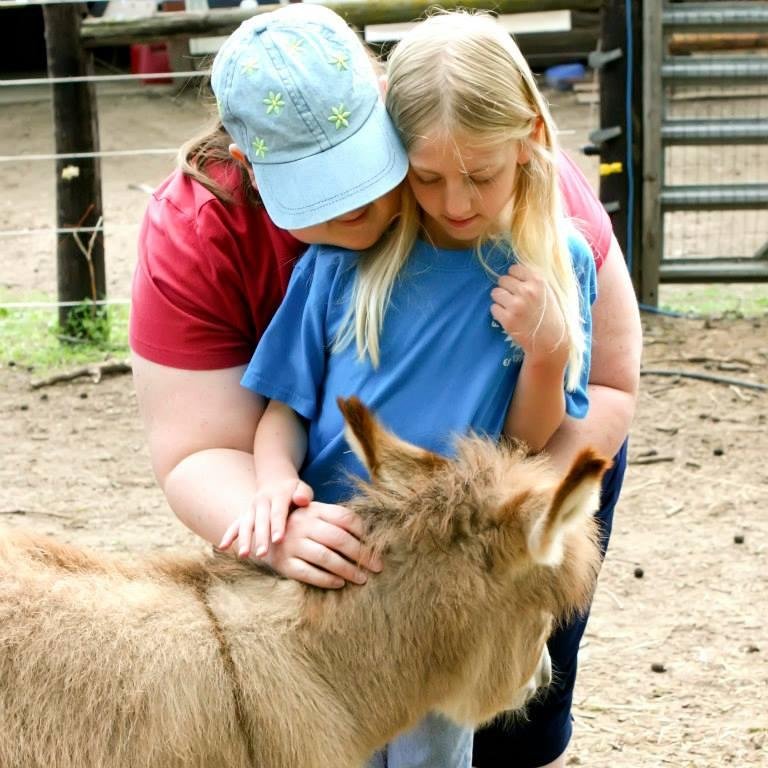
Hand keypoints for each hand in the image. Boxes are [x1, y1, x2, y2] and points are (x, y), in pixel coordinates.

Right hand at [219, 477, 312, 558]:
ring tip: (243, 555)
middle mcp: (262, 502)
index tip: (278, 540)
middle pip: (261, 521)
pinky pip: (235, 525)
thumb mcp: (301, 488)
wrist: (276, 481)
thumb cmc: (294, 491)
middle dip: (260, 538)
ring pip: (246, 524)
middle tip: (262, 554)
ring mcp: (251, 508)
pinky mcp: (245, 514)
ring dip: (244, 540)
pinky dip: (229, 535)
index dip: (278, 526)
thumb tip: (301, 500)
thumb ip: (303, 494)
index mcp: (278, 496)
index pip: (278, 512)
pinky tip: (222, 548)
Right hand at [229, 501, 382, 588]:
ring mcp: (292, 544)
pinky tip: (340, 583)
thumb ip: (336, 518)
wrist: (261, 535)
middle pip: (339, 538)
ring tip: (362, 578)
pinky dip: (327, 579)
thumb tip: (367, 531)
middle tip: (377, 566)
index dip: (363, 532)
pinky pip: (309, 573)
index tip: (375, 545)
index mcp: (314, 510)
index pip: (344, 517)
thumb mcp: (313, 514)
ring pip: (326, 557)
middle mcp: (303, 525)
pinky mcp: (284, 563)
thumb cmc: (298, 525)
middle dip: (361, 554)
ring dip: (348, 570)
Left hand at [490, 264, 567, 365]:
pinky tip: (509, 317)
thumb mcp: (548, 292)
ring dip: (500, 300)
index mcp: (538, 281)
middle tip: (513, 299)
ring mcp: (516, 305)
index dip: (513, 278)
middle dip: (506, 289)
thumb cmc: (549, 316)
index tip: (517, 286)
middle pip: (502, 280)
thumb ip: (533, 280)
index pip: (514, 269)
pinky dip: (498, 313)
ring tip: (510, 308)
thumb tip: (513, 270)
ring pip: (495, 293)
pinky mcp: (508, 319)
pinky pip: (493, 308)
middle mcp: (527, 291)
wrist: (550, 342)